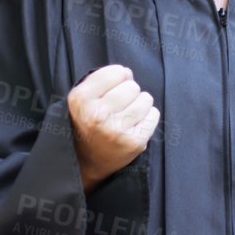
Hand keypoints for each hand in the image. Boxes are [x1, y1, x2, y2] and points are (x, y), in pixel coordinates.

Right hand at [67, 65, 159, 192]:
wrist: (86, 162)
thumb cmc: (88, 124)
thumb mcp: (82, 99)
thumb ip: (101, 80)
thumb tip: (127, 73)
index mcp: (81, 100)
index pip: (117, 72)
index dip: (119, 78)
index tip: (113, 89)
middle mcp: (97, 114)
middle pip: (133, 86)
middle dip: (129, 93)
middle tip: (119, 106)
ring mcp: (116, 129)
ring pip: (146, 98)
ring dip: (140, 104)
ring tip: (127, 116)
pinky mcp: (133, 142)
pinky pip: (154, 114)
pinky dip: (148, 117)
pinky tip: (134, 125)